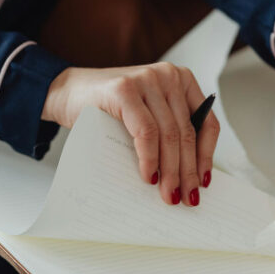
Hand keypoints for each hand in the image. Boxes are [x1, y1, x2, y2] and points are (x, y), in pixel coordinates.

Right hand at [41, 63, 218, 205]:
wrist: (68, 93)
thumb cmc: (109, 109)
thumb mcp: (147, 115)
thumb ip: (167, 132)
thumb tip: (188, 176)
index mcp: (180, 80)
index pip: (206, 122)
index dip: (206, 156)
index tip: (203, 182)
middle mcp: (167, 75)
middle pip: (186, 132)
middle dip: (188, 171)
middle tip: (186, 197)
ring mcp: (146, 80)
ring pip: (169, 134)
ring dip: (171, 170)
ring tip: (168, 193)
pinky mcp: (124, 90)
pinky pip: (146, 132)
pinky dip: (149, 158)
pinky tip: (149, 176)